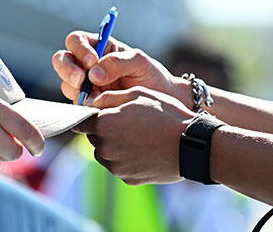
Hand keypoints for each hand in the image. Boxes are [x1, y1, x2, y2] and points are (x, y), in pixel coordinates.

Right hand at [52, 32, 183, 106]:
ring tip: (96, 98)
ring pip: (66, 84)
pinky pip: (75, 104)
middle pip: (62, 59)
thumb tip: (94, 74)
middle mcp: (87, 66)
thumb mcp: (140, 62)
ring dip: (75, 89)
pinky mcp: (88, 105)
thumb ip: (118, 62)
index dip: (79, 49)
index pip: (76, 40)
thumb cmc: (152, 77)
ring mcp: (86, 86)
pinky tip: (95, 109)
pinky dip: (81, 106)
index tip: (92, 61)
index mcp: (99, 47)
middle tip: (81, 81)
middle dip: (67, 69)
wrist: (162, 103)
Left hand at [78, 87, 195, 185]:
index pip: (80, 121)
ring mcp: (116, 166)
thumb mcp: (137, 94)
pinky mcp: (127, 178)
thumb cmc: (165, 114)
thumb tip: (90, 102)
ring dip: (114, 144)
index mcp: (104, 125)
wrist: (191, 144)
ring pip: (105, 153)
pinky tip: (144, 149)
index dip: (90, 115)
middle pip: (93, 138)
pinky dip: (126, 158)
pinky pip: (119, 166)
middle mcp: (105, 148)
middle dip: (104, 129)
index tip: (101, 112)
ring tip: (138, 136)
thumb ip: (109, 97)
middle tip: (128, 122)